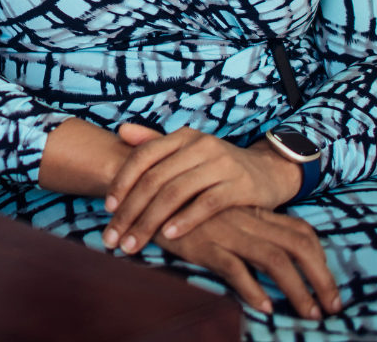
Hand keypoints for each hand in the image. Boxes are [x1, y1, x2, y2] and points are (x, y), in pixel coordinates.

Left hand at [102, 125, 301, 253]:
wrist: (268, 172)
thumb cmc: (219, 165)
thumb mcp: (189, 150)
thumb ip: (155, 142)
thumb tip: (120, 131)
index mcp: (183, 137)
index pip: (143, 157)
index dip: (122, 183)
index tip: (107, 210)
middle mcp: (200, 146)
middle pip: (155, 180)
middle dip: (130, 212)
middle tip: (114, 238)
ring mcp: (221, 164)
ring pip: (176, 193)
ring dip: (150, 222)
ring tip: (133, 244)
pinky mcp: (239, 185)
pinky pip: (206, 204)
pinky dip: (185, 220)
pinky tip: (169, 237)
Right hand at [151, 207, 340, 320]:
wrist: (146, 188)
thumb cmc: (185, 207)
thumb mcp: (222, 216)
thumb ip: (246, 229)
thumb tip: (270, 255)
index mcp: (255, 213)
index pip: (301, 231)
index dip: (320, 259)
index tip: (327, 285)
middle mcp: (248, 220)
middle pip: (299, 246)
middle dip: (322, 278)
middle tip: (332, 307)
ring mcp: (228, 231)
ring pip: (275, 259)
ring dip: (298, 290)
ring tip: (309, 313)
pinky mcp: (205, 244)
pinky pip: (236, 269)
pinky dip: (253, 290)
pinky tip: (265, 306)